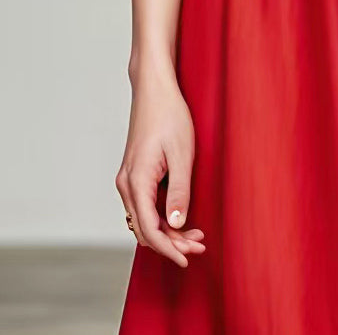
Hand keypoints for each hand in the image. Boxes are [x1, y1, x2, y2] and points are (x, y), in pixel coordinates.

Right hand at [116, 66, 204, 266]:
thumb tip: (175, 224)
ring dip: (167, 231)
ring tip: (195, 234)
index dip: (169, 248)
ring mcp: (128, 179)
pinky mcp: (134, 174)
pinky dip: (161, 216)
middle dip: (171, 242)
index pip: (149, 229)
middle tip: (199, 245)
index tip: (188, 259)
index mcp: (136, 181)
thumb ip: (179, 191)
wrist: (154, 90)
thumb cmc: (170, 115)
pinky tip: (181, 217)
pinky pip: (144, 205)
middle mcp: (126, 184)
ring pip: (144, 218)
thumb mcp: (182, 154)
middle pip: (145, 228)